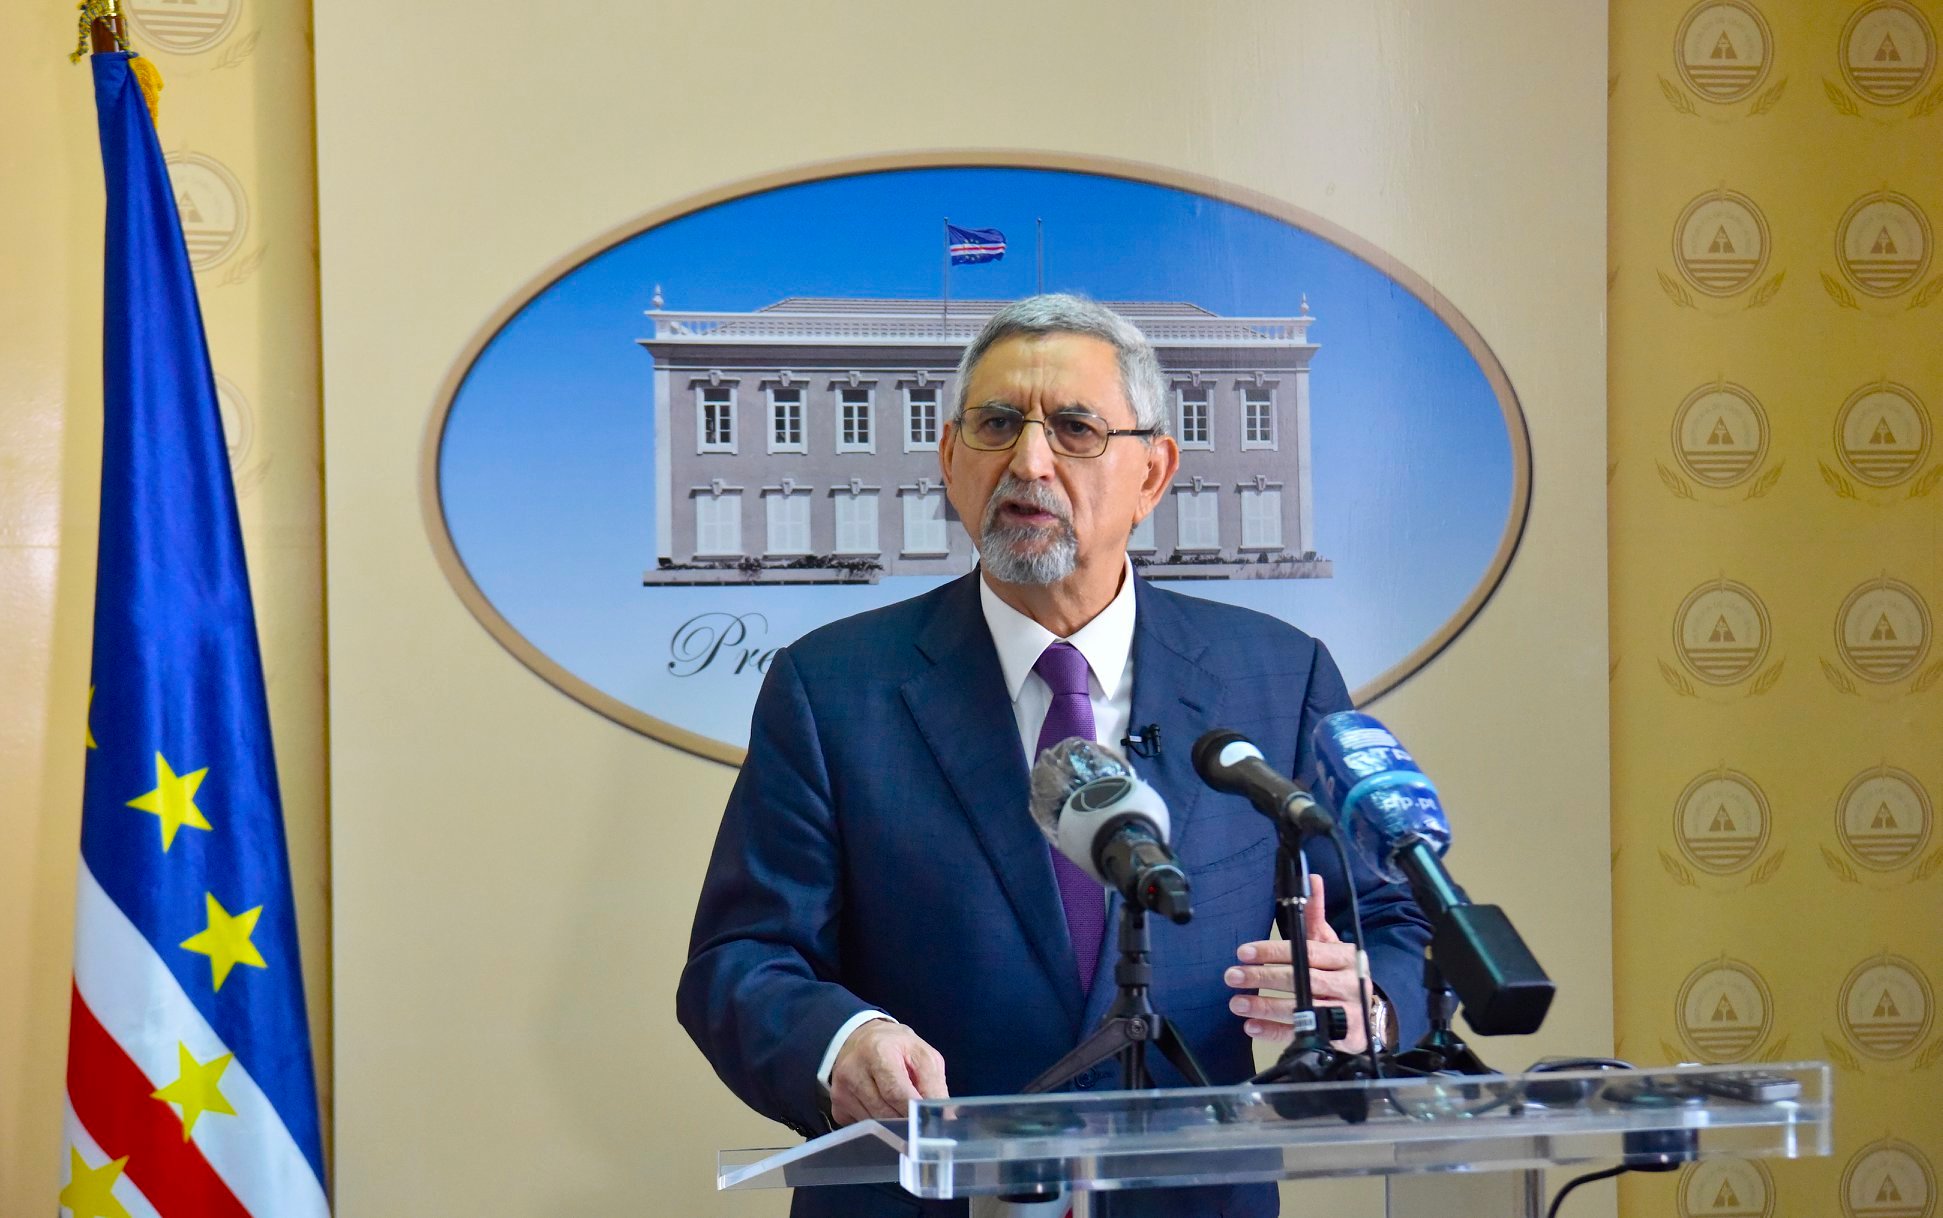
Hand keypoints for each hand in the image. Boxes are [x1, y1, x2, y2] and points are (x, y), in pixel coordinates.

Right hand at [828, 1020, 948, 1125]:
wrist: (859, 1038)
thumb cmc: (896, 1046)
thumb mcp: (922, 1054)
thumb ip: (934, 1085)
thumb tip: (945, 1118)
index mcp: (878, 1051)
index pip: (897, 1093)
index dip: (914, 1111)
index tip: (930, 1124)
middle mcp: (853, 1071)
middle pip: (884, 1112)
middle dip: (906, 1122)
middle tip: (921, 1125)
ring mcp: (841, 1091)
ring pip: (874, 1124)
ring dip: (893, 1125)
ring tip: (903, 1113)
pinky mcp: (837, 1106)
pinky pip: (863, 1128)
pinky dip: (878, 1126)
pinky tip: (883, 1110)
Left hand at [1224, 875, 1369, 1052]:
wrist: (1370, 1013)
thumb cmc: (1340, 972)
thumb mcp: (1330, 943)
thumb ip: (1315, 915)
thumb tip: (1311, 877)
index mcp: (1344, 957)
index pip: (1306, 952)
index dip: (1273, 952)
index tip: (1244, 952)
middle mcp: (1347, 984)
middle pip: (1301, 980)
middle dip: (1263, 978)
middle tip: (1232, 976)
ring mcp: (1344, 1013)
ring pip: (1301, 1010)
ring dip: (1265, 1007)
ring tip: (1236, 1003)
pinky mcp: (1339, 1039)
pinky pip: (1302, 1035)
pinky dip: (1275, 1032)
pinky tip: (1252, 1027)